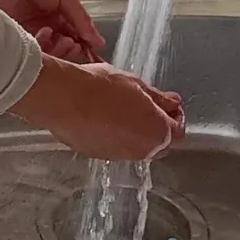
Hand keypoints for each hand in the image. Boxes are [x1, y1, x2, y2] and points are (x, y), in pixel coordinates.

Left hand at [0, 0, 104, 61]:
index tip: (91, 50)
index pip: (74, 34)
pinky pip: (31, 45)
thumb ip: (81, 18)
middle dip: (70, 48)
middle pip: (60, 44)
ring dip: (57, 47)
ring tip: (63, 39)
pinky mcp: (17, 32)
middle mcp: (45, 22)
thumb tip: (96, 39)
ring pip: (47, 48)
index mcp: (59, 12)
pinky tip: (46, 34)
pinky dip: (41, 44)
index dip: (83, 43)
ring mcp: (31, 28)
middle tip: (75, 46)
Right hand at [11, 57, 184, 159]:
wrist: (62, 98)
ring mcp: (118, 155)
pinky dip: (114, 137)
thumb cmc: (99, 87)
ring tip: (120, 110)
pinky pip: (114, 148)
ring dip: (135, 133)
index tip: (167, 106)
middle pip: (160, 145)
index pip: (178, 132)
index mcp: (157, 132)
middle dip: (158, 128)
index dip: (175, 117)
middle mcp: (140, 150)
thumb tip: (171, 103)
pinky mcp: (97, 155)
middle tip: (146, 108)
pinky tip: (102, 118)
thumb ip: (158, 98)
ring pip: (135, 147)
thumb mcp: (136, 84)